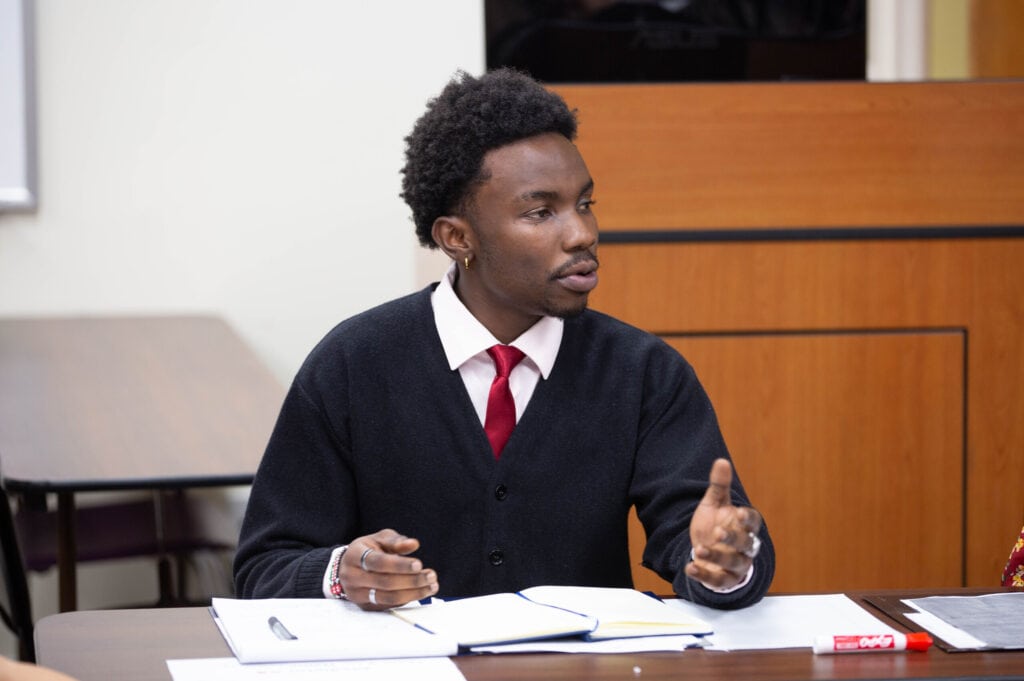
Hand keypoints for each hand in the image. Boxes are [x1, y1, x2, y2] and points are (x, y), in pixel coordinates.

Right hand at [340, 528, 438, 610]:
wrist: (347, 567)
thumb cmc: (368, 550)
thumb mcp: (379, 539)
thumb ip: (396, 541)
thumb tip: (413, 544)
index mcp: (355, 555)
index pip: (378, 562)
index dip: (400, 565)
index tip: (419, 565)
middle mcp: (353, 576)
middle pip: (385, 582)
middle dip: (412, 580)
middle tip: (431, 576)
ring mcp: (357, 594)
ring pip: (388, 598)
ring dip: (413, 593)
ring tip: (431, 586)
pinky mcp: (365, 606)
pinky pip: (389, 605)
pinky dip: (407, 599)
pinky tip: (421, 592)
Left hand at [685, 458, 762, 589]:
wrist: (707, 550)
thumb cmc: (716, 524)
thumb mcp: (715, 504)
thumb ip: (719, 486)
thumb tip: (721, 461)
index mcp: (745, 525)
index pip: (754, 522)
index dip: (748, 518)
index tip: (738, 513)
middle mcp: (745, 546)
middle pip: (746, 543)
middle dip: (733, 538)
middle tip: (717, 533)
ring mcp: (736, 564)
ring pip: (734, 563)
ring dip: (717, 557)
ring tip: (699, 549)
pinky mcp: (724, 579)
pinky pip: (718, 581)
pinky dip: (705, 576)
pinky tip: (690, 568)